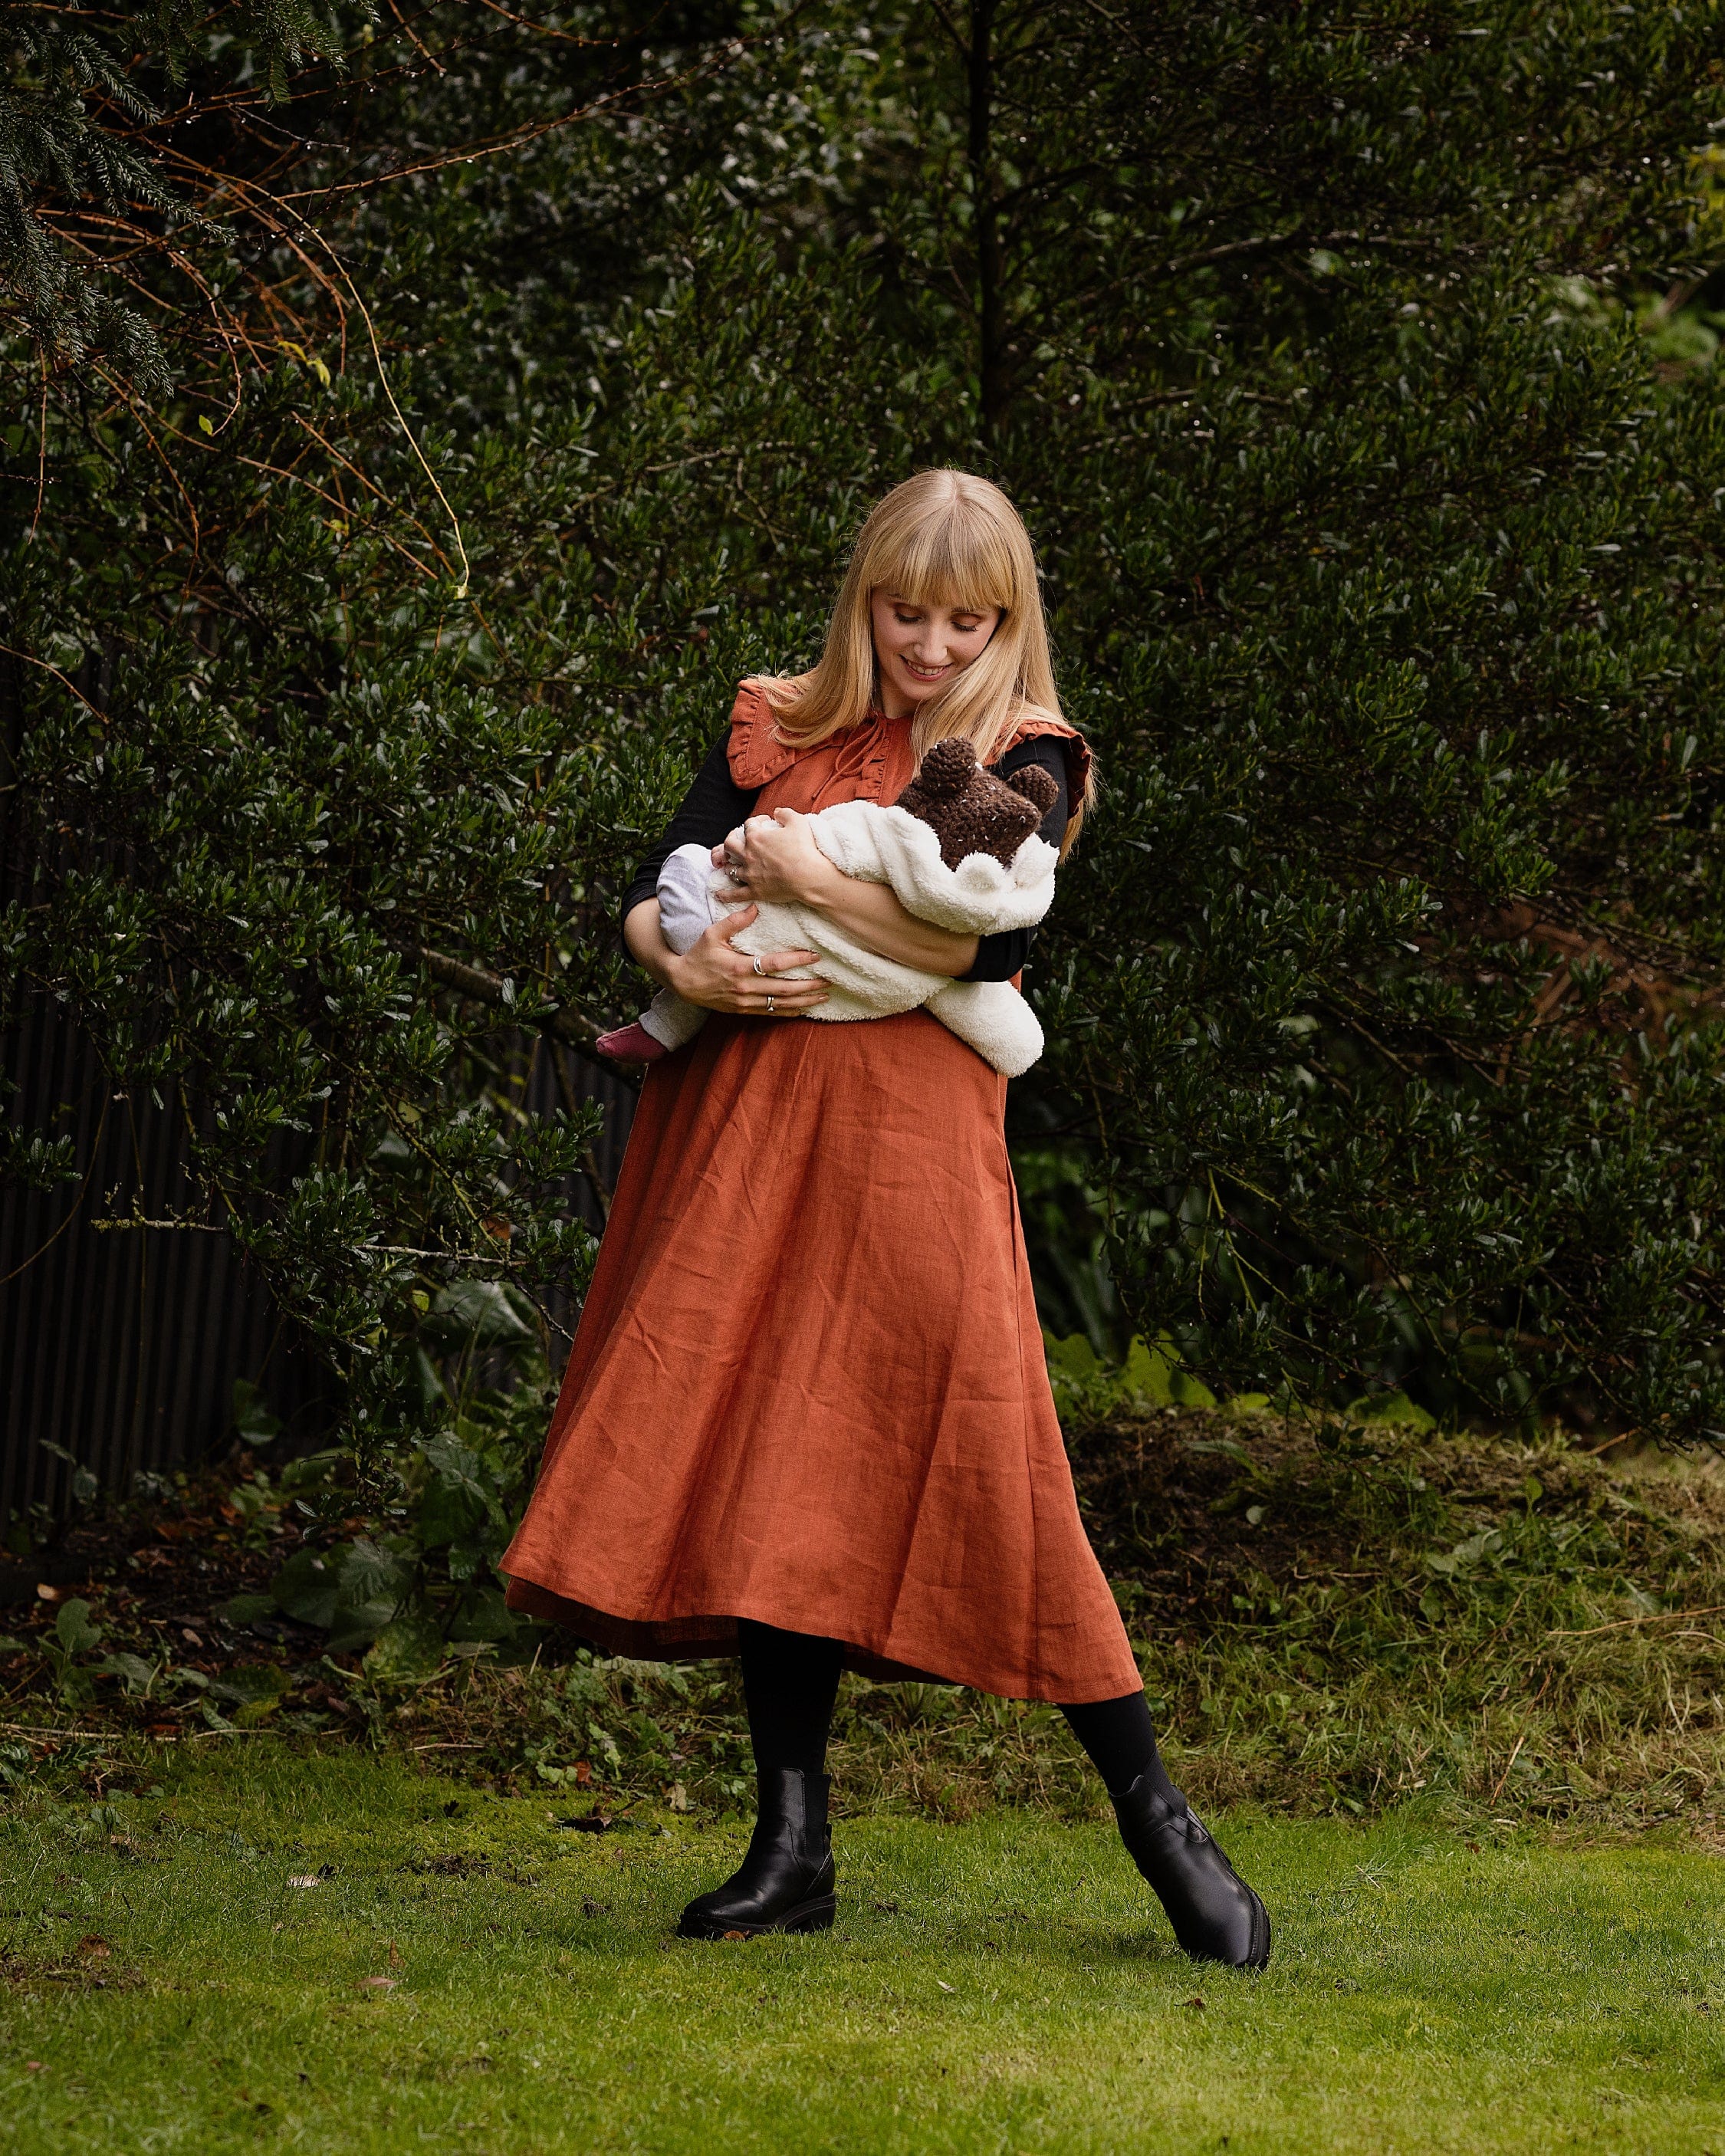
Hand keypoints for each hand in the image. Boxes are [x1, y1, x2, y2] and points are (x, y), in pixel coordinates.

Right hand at [664, 906, 827, 1016]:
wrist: (682, 983)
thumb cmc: (698, 955)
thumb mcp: (712, 934)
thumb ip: (734, 921)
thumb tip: (755, 907)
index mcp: (739, 967)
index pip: (774, 964)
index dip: (797, 960)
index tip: (816, 957)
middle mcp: (745, 988)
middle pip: (784, 989)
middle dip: (808, 985)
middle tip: (828, 980)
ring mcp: (745, 1002)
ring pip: (780, 1004)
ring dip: (804, 1001)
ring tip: (823, 996)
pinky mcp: (743, 1010)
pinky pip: (770, 1013)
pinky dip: (789, 1012)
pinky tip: (804, 1009)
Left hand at [715, 808, 837, 906]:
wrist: (809, 876)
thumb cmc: (805, 849)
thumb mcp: (798, 822)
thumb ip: (785, 813)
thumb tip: (777, 812)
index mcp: (756, 837)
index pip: (748, 825)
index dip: (756, 821)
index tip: (763, 822)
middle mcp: (748, 854)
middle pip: (730, 845)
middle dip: (731, 840)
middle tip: (738, 840)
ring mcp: (750, 874)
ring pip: (731, 869)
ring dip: (731, 865)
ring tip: (733, 865)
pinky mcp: (755, 891)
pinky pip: (735, 894)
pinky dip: (726, 895)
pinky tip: (719, 894)